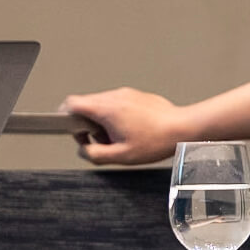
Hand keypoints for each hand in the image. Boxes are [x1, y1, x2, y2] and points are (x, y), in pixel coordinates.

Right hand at [61, 87, 192, 165]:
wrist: (184, 128)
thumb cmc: (157, 141)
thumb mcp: (121, 156)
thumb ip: (95, 155)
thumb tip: (83, 150)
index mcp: (106, 109)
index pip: (71, 103)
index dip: (65, 117)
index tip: (72, 130)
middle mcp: (114, 96)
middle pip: (85, 105)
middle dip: (88, 124)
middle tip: (102, 140)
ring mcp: (125, 93)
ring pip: (101, 104)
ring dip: (103, 120)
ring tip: (119, 136)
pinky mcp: (135, 95)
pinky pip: (116, 102)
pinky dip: (116, 115)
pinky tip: (132, 129)